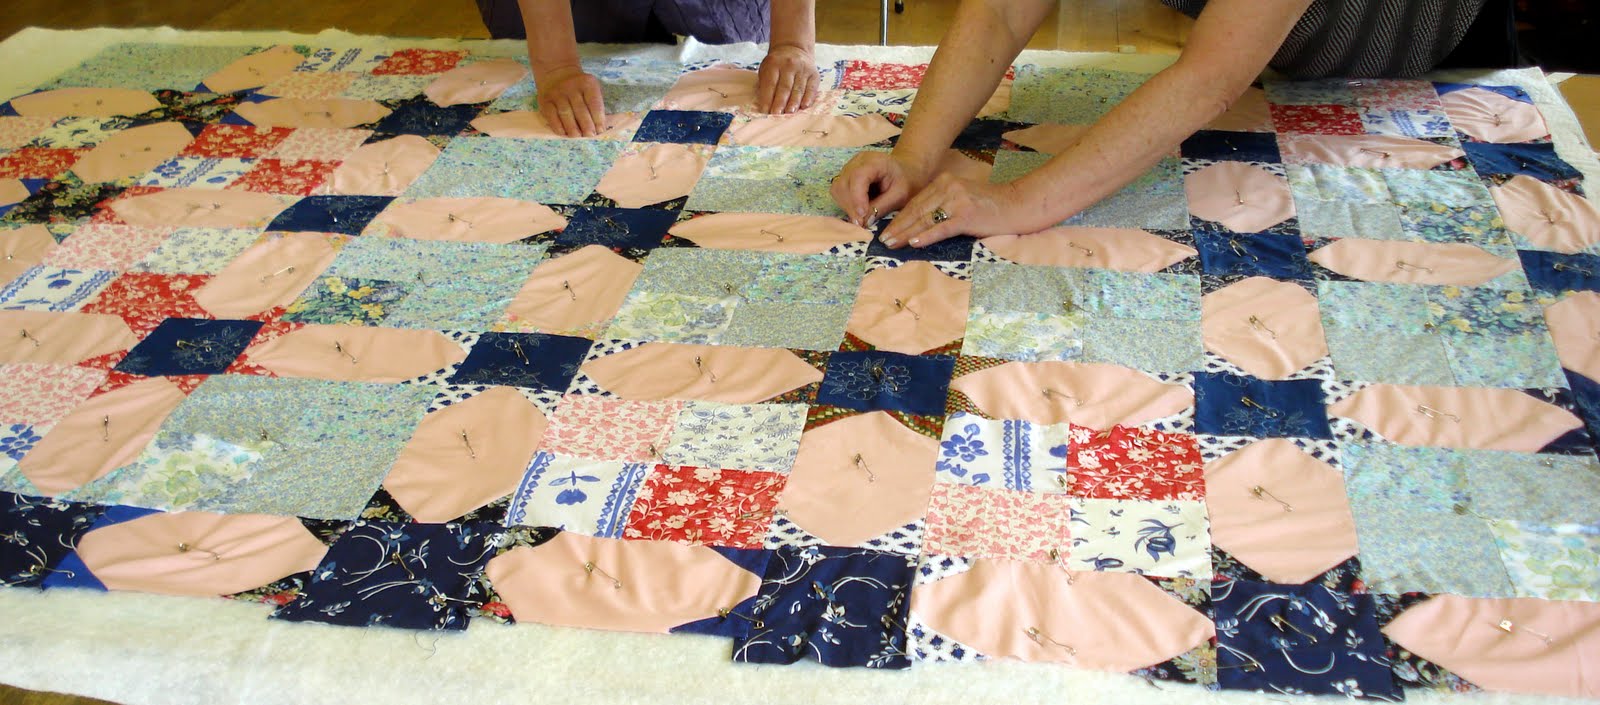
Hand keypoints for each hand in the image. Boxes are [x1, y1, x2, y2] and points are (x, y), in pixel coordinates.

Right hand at [535, 65, 605, 136]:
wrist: (556, 73)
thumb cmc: (579, 87)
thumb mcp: (591, 88)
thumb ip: (595, 105)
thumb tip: (598, 128)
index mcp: (587, 83)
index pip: (594, 104)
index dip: (598, 119)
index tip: (600, 130)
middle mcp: (571, 87)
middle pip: (581, 110)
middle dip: (587, 126)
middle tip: (590, 135)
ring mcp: (557, 94)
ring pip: (566, 114)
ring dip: (573, 129)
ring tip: (577, 136)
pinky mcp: (546, 101)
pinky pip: (552, 116)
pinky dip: (558, 127)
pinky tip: (564, 133)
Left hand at [755, 44, 819, 113]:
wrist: (794, 48)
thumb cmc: (776, 64)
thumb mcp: (766, 68)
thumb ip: (765, 84)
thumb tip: (765, 105)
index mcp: (774, 63)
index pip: (770, 83)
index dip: (767, 98)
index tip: (765, 111)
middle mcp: (789, 65)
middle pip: (784, 87)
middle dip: (780, 102)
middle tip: (776, 114)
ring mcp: (803, 69)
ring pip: (798, 89)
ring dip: (794, 102)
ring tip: (789, 113)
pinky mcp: (814, 74)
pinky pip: (811, 88)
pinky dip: (809, 97)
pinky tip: (804, 106)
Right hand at [829, 151, 931, 227]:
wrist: (907, 171)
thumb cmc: (907, 182)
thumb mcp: (900, 196)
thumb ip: (881, 207)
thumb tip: (863, 222)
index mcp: (875, 161)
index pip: (858, 177)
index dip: (857, 198)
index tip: (862, 216)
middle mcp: (857, 161)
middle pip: (844, 184)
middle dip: (851, 206)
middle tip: (861, 223)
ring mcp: (849, 167)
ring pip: (838, 189)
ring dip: (846, 206)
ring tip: (860, 218)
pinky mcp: (846, 175)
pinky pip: (839, 191)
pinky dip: (846, 203)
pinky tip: (858, 210)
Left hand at [878, 174, 1025, 248]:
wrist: (1019, 205)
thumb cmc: (991, 207)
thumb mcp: (962, 198)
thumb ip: (942, 204)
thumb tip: (918, 224)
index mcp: (945, 182)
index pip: (916, 202)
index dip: (899, 217)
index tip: (886, 230)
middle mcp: (948, 187)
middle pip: (916, 210)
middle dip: (898, 227)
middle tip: (883, 240)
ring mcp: (957, 201)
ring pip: (925, 220)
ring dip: (906, 234)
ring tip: (892, 244)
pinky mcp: (966, 215)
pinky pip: (941, 228)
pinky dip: (926, 236)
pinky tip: (914, 243)